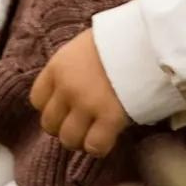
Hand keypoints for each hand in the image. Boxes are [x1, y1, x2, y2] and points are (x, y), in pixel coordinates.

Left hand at [29, 28, 130, 158]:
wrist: (148, 39)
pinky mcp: (109, 118)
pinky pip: (94, 146)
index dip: (52, 107)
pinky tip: (108, 137)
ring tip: (94, 131)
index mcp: (58, 66)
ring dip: (81, 139)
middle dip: (64, 126)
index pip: (37, 100)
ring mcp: (87, 104)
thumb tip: (68, 88)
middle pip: (49, 124)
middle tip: (81, 123)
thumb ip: (72, 68)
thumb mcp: (84, 46)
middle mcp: (67, 87)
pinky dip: (99, 146)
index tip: (65, 108)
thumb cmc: (119, 39)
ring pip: (69, 140)